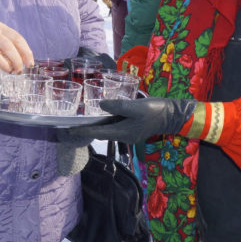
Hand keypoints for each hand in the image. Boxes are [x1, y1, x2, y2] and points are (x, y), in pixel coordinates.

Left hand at [67, 97, 197, 143]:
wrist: (172, 115)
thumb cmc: (154, 110)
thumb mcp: (136, 106)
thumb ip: (118, 106)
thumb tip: (101, 106)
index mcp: (122, 132)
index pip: (97, 133)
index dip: (82, 131)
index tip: (69, 130)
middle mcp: (123, 135)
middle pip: (100, 134)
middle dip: (86, 130)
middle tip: (71, 126)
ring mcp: (128, 133)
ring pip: (107, 131)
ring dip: (94, 127)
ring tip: (81, 122)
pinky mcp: (132, 129)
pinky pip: (114, 127)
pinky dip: (105, 123)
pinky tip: (100, 117)